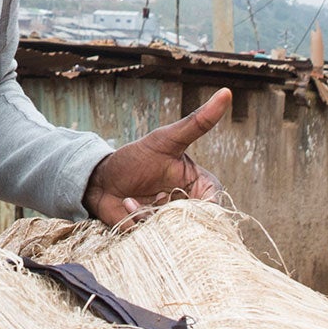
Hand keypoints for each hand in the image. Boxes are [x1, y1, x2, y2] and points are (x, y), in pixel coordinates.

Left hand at [82, 89, 231, 225]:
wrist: (101, 179)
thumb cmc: (137, 157)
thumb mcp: (167, 139)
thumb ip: (197, 123)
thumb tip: (226, 92)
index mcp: (198, 187)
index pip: (214, 202)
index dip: (206, 205)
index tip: (191, 200)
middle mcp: (187, 209)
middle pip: (196, 223)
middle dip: (175, 212)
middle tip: (158, 197)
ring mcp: (168, 225)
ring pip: (174, 232)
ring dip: (151, 212)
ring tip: (135, 197)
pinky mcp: (150, 236)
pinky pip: (152, 236)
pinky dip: (136, 219)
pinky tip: (127, 205)